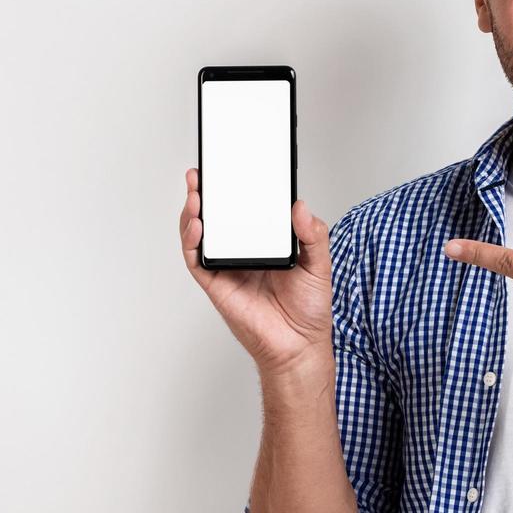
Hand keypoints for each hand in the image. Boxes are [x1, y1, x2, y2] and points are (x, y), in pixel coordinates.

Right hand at [179, 167, 335, 378]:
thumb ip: (313, 235)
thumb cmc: (309, 308)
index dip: (234, 190)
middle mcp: (242, 251)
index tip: (230, 167)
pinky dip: (192, 241)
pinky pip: (197, 259)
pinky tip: (198, 225)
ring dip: (193, 212)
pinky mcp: (216, 284)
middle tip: (201, 174)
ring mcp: (226, 267)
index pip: (245, 211)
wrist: (299, 345)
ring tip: (196, 193)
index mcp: (264, 243)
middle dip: (205, 194)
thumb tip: (301, 207)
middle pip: (216, 218)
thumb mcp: (319, 264)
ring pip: (200, 235)